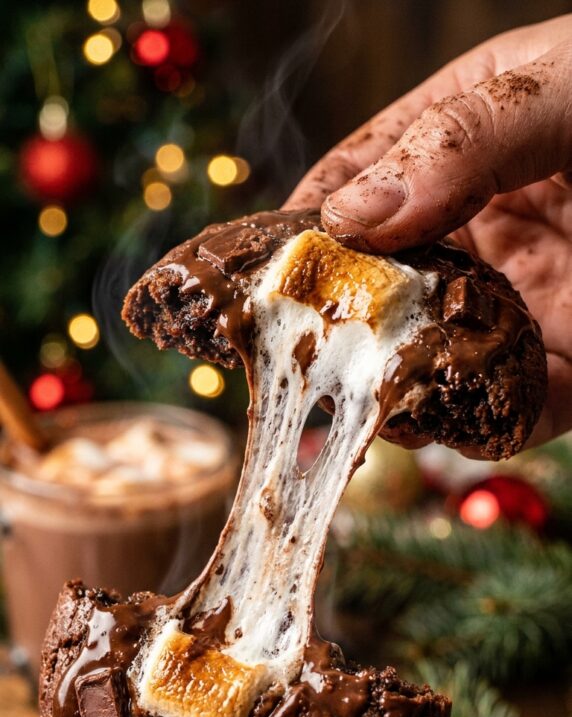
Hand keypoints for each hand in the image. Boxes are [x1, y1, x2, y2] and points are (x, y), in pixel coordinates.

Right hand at [289, 15, 571, 447]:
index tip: (257, 270)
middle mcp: (485, 227)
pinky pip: (510, 410)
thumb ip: (460, 143)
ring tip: (359, 399)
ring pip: (435, 355)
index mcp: (465, 143)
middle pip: (384, 283)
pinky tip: (445, 420)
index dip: (304, 227)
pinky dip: (476, 425)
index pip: (359, 184)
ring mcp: (524, 301)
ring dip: (396, 384)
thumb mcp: (560, 88)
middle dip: (338, 322)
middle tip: (294, 355)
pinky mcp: (569, 369)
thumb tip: (353, 215)